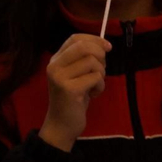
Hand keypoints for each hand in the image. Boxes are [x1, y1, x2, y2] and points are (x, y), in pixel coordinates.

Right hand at [39, 33, 110, 151]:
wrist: (63, 123)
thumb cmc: (74, 97)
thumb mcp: (77, 74)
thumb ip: (84, 59)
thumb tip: (105, 45)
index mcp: (56, 60)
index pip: (75, 38)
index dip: (95, 39)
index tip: (108, 47)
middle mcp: (54, 66)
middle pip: (84, 47)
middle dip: (101, 56)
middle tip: (100, 70)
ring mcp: (59, 77)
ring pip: (93, 62)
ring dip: (101, 74)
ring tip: (94, 85)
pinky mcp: (69, 89)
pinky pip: (96, 78)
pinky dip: (100, 86)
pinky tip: (92, 95)